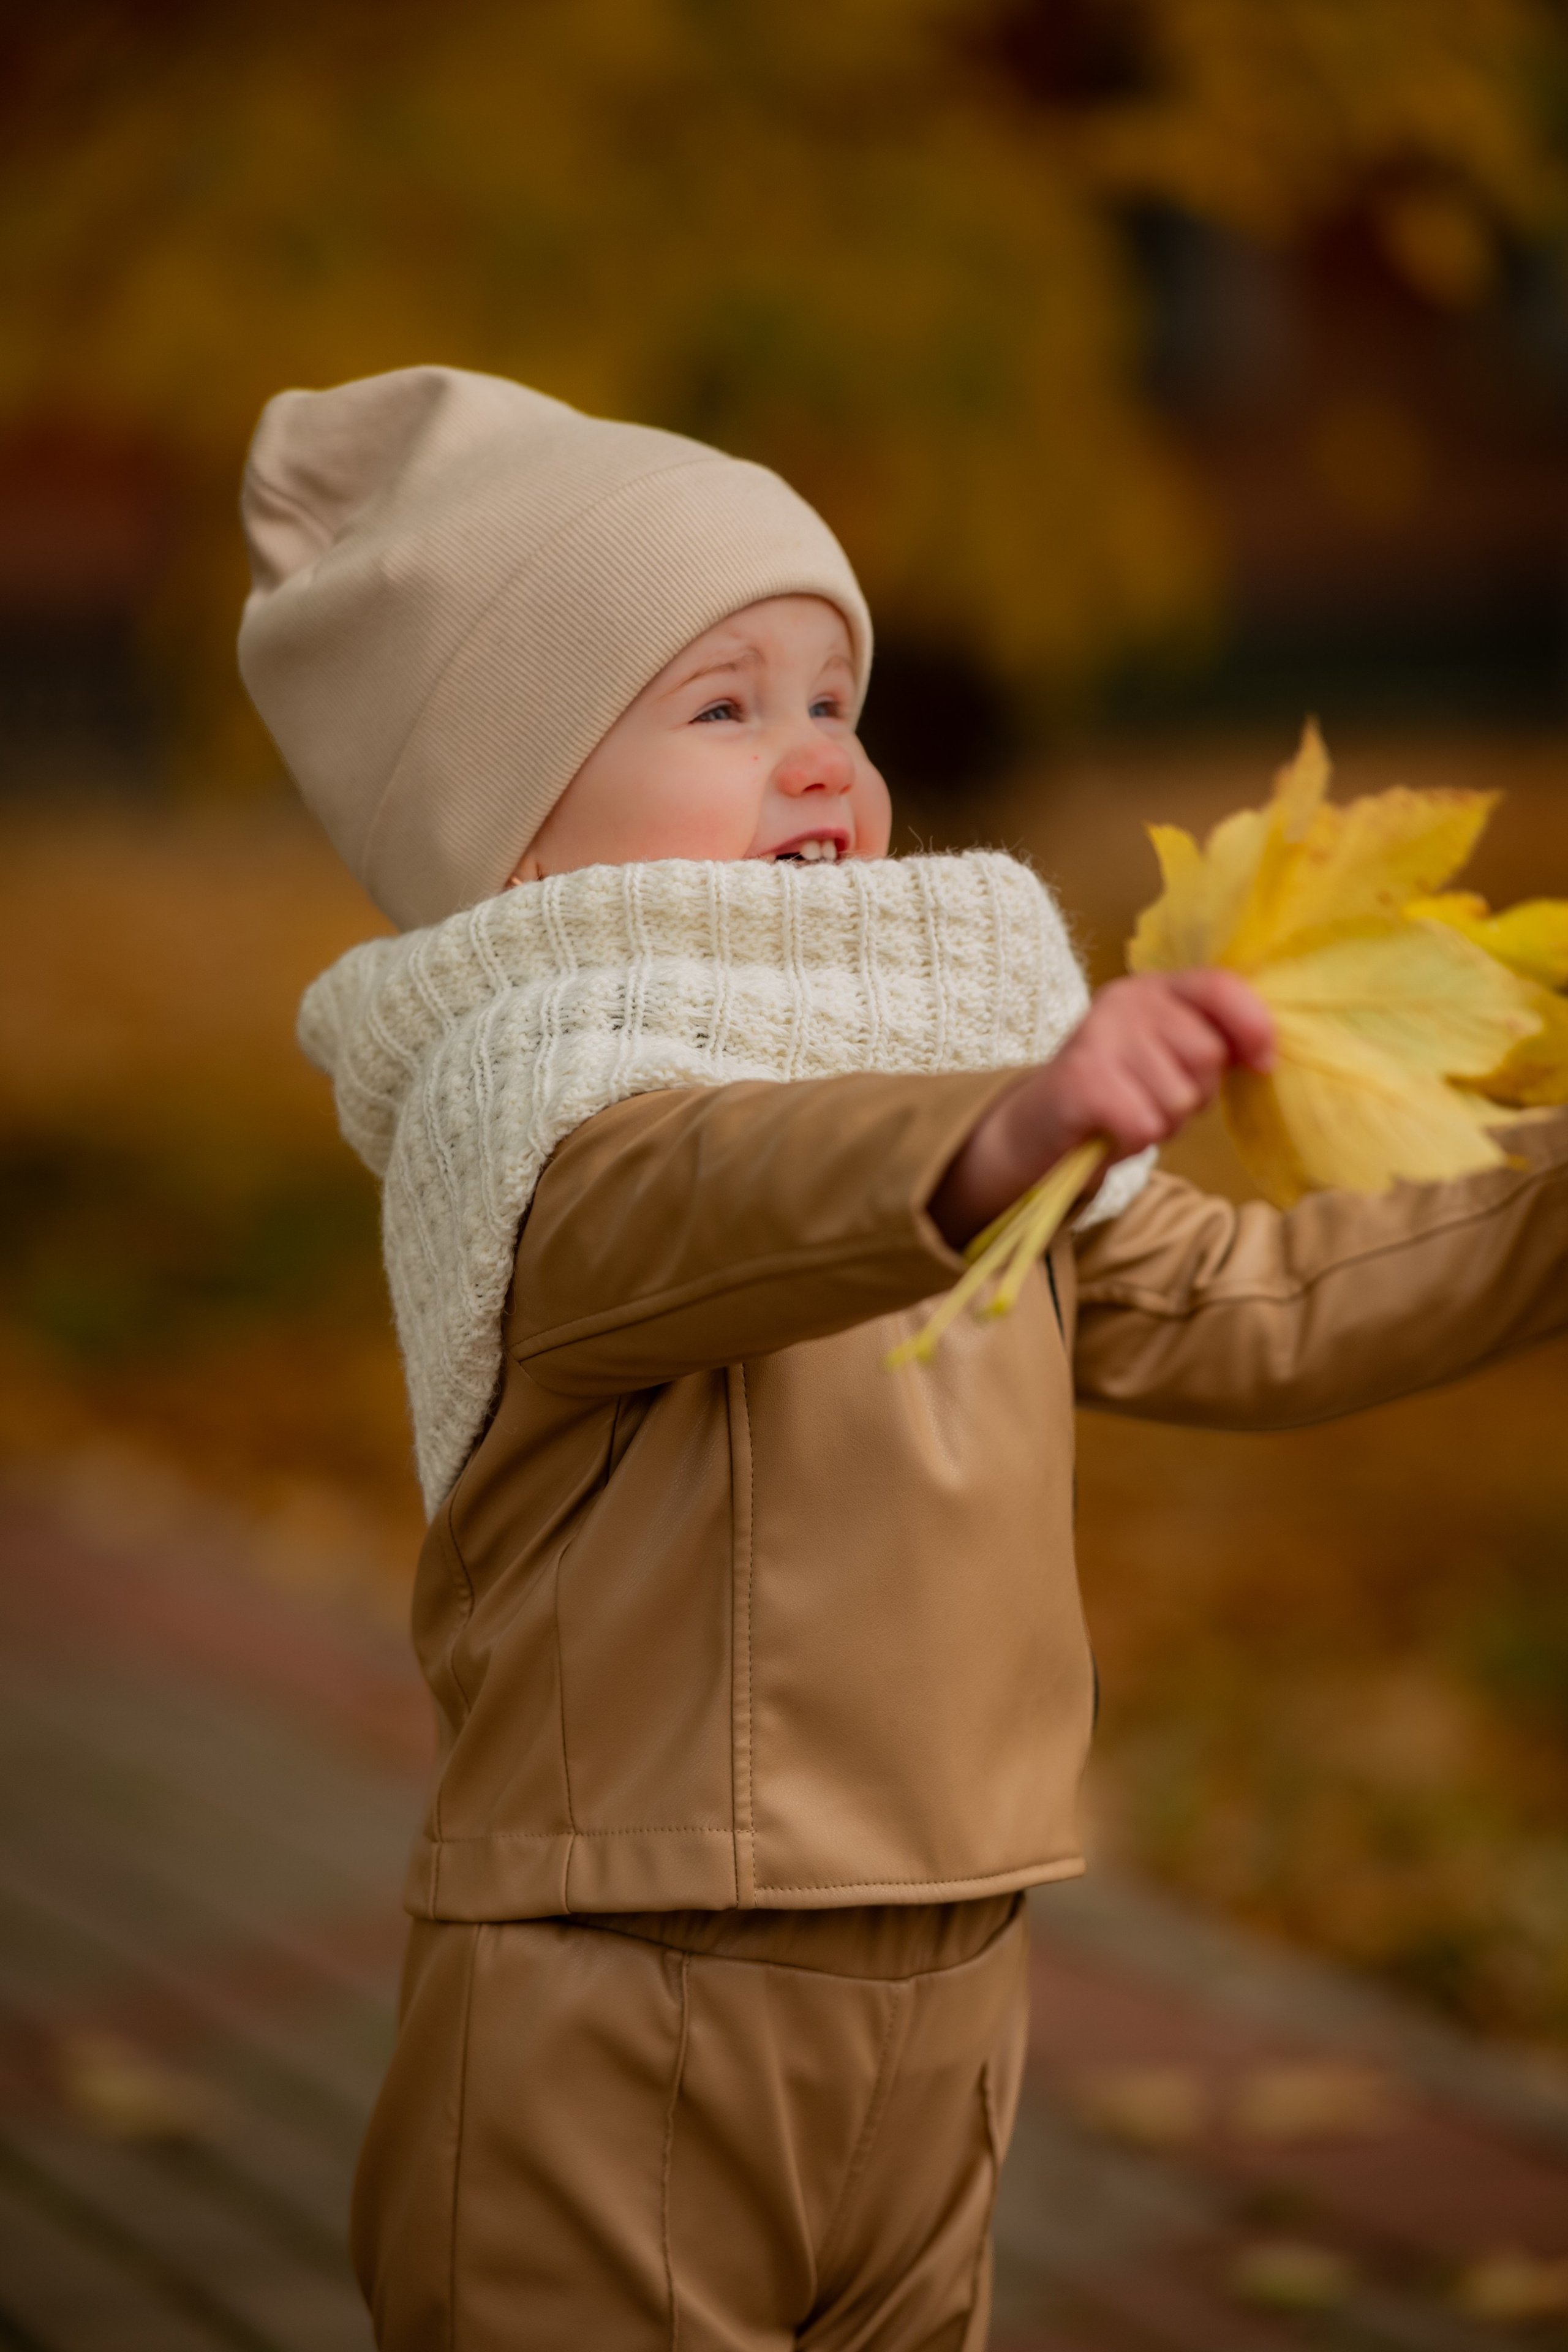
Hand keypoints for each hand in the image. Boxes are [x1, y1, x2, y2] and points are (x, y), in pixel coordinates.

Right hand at [931, 970, 1274, 1247]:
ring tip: (1130, 1115)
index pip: (1221, 987)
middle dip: (1196, 1093)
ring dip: (1163, 1123)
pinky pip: (1145, 1124)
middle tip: (1157, 1100)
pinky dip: (1134, 1142)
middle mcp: (1124, 1001)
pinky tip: (1111, 1132)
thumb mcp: (1167, 1056)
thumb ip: (1211, 1042)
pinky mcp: (1080, 1080)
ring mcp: (1099, 1037)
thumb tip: (1265, 1054)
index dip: (1254, 1027)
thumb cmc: (1117, 1095)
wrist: (1036, 1131)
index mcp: (1153, 987)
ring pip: (1179, 1097)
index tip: (1262, 1064)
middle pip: (1208, 1054)